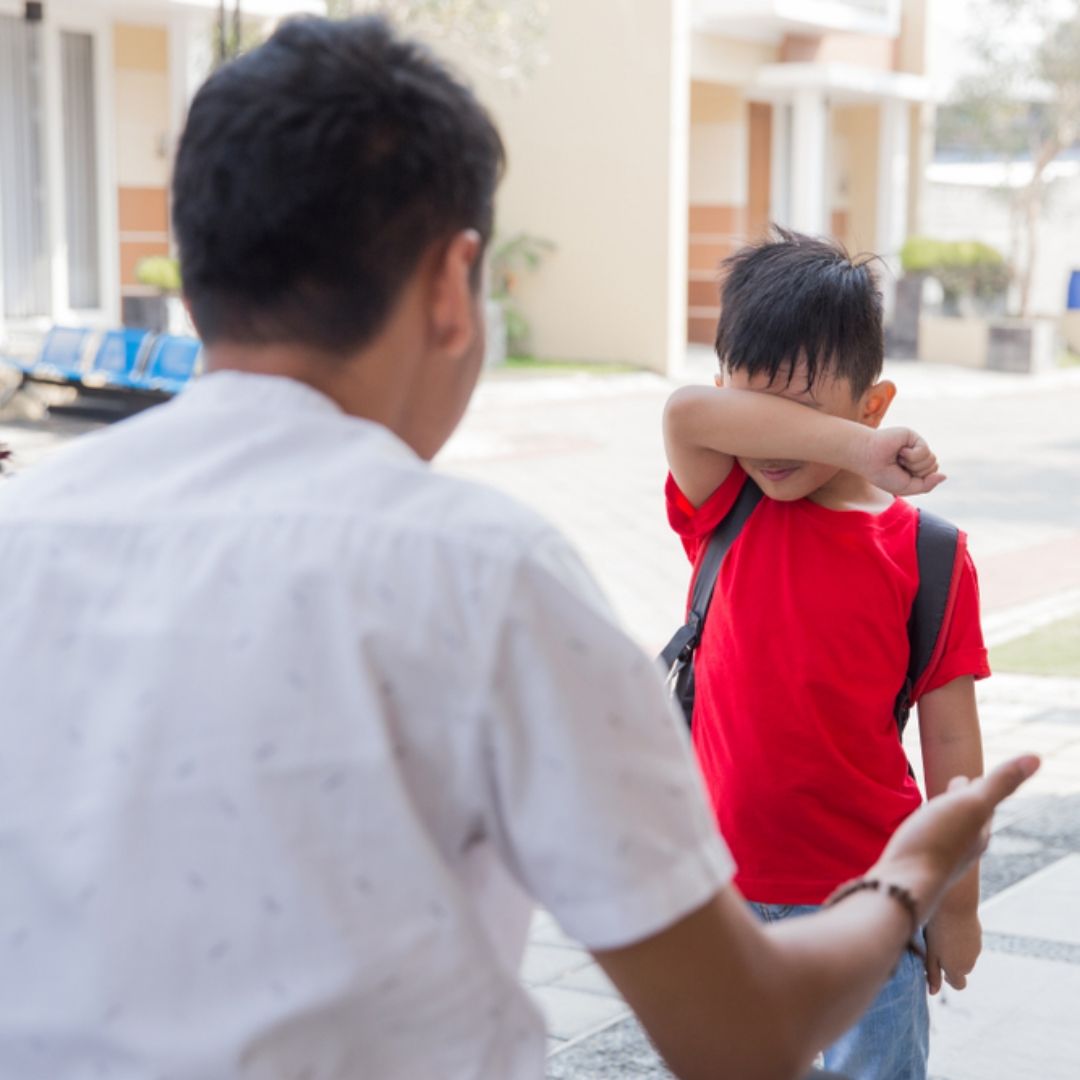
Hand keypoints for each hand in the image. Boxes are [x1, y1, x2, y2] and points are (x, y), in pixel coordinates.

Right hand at [862, 428, 945, 495]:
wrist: (867, 459)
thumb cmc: (882, 474)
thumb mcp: (907, 488)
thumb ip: (927, 485)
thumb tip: (944, 476)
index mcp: (915, 467)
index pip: (932, 475)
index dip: (918, 479)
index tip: (900, 475)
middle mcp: (917, 455)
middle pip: (933, 468)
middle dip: (916, 472)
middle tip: (898, 466)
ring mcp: (916, 445)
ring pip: (931, 460)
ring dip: (913, 465)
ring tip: (898, 458)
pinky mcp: (914, 436)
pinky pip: (925, 451)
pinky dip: (912, 456)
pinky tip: (900, 451)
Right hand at [871, 757, 1038, 923]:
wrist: (904, 885)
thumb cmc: (936, 841)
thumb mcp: (971, 804)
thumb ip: (1000, 783)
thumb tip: (1037, 757)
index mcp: (979, 832)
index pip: (983, 803)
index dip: (977, 786)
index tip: (970, 777)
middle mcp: (965, 849)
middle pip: (968, 819)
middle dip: (963, 801)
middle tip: (955, 786)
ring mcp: (941, 860)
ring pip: (948, 832)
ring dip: (944, 816)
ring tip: (934, 807)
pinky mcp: (919, 868)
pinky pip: (928, 843)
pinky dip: (926, 831)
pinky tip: (914, 833)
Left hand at [924, 907, 981, 993]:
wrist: (955, 905)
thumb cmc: (938, 930)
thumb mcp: (931, 954)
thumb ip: (932, 974)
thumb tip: (932, 992)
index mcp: (958, 970)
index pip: (958, 985)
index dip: (949, 979)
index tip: (939, 966)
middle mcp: (970, 962)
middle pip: (962, 970)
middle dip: (951, 963)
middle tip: (937, 946)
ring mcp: (976, 949)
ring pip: (966, 956)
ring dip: (956, 950)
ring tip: (943, 933)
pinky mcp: (978, 935)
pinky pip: (969, 942)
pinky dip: (961, 939)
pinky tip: (951, 925)